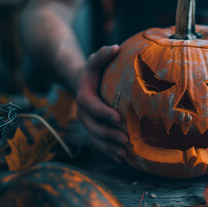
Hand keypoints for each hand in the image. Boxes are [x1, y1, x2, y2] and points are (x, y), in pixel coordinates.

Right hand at [76, 45, 127, 162]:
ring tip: (124, 154)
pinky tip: (122, 159)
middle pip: (92, 126)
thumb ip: (103, 54)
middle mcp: (83, 112)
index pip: (91, 105)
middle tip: (125, 140)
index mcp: (84, 95)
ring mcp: (87, 123)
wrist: (81, 83)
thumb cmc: (94, 71)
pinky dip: (109, 152)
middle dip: (108, 134)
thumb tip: (116, 47)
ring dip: (109, 147)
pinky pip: (99, 143)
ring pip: (95, 138)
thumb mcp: (96, 60)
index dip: (103, 112)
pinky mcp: (93, 130)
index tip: (118, 118)